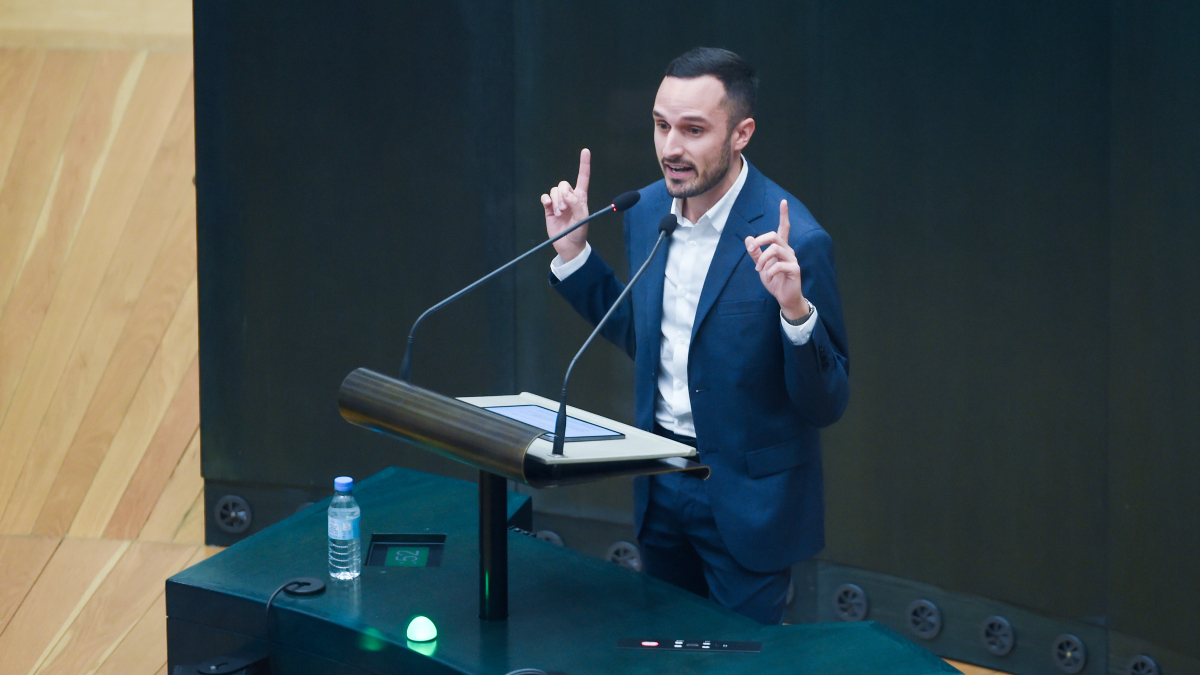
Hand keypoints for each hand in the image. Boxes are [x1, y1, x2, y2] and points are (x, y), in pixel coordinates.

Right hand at [541, 148, 591, 260]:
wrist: (568, 244)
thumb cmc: (579, 231)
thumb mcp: (582, 218)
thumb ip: (576, 204)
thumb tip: (566, 194)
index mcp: (581, 197)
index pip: (583, 177)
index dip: (584, 164)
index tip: (585, 151)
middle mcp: (570, 197)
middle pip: (563, 184)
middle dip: (563, 196)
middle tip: (564, 210)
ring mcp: (559, 202)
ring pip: (554, 190)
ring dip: (556, 201)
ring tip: (559, 213)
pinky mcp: (549, 207)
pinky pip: (545, 196)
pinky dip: (546, 200)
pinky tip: (549, 206)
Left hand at [745, 200, 808, 320]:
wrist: (785, 298)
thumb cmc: (775, 281)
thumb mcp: (761, 266)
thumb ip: (755, 253)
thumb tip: (748, 238)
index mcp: (781, 248)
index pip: (783, 228)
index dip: (784, 215)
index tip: (783, 202)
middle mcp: (788, 251)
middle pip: (774, 236)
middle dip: (759, 241)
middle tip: (751, 250)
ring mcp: (792, 260)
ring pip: (775, 249)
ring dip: (762, 259)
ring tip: (759, 269)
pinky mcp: (795, 270)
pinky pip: (778, 265)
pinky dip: (769, 271)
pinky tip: (768, 277)